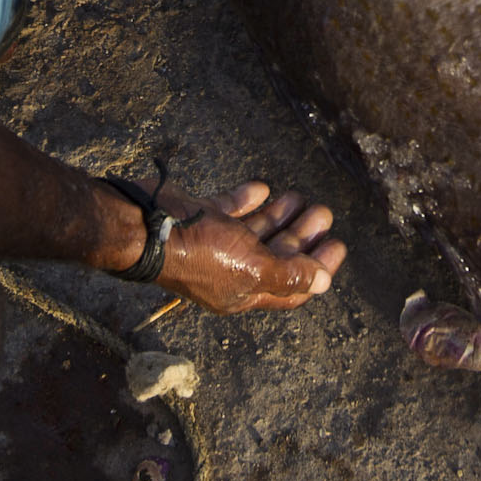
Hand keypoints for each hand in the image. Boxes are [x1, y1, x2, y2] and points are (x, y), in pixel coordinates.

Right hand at [150, 179, 345, 313]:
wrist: (143, 226)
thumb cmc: (199, 251)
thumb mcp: (252, 267)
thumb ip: (289, 274)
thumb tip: (322, 283)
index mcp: (243, 292)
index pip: (290, 289)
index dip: (317, 270)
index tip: (337, 245)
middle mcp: (229, 271)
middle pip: (275, 257)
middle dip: (301, 236)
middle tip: (323, 213)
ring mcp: (212, 244)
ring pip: (254, 232)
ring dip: (279, 216)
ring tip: (299, 196)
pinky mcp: (198, 219)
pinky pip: (229, 210)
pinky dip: (247, 200)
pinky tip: (262, 187)